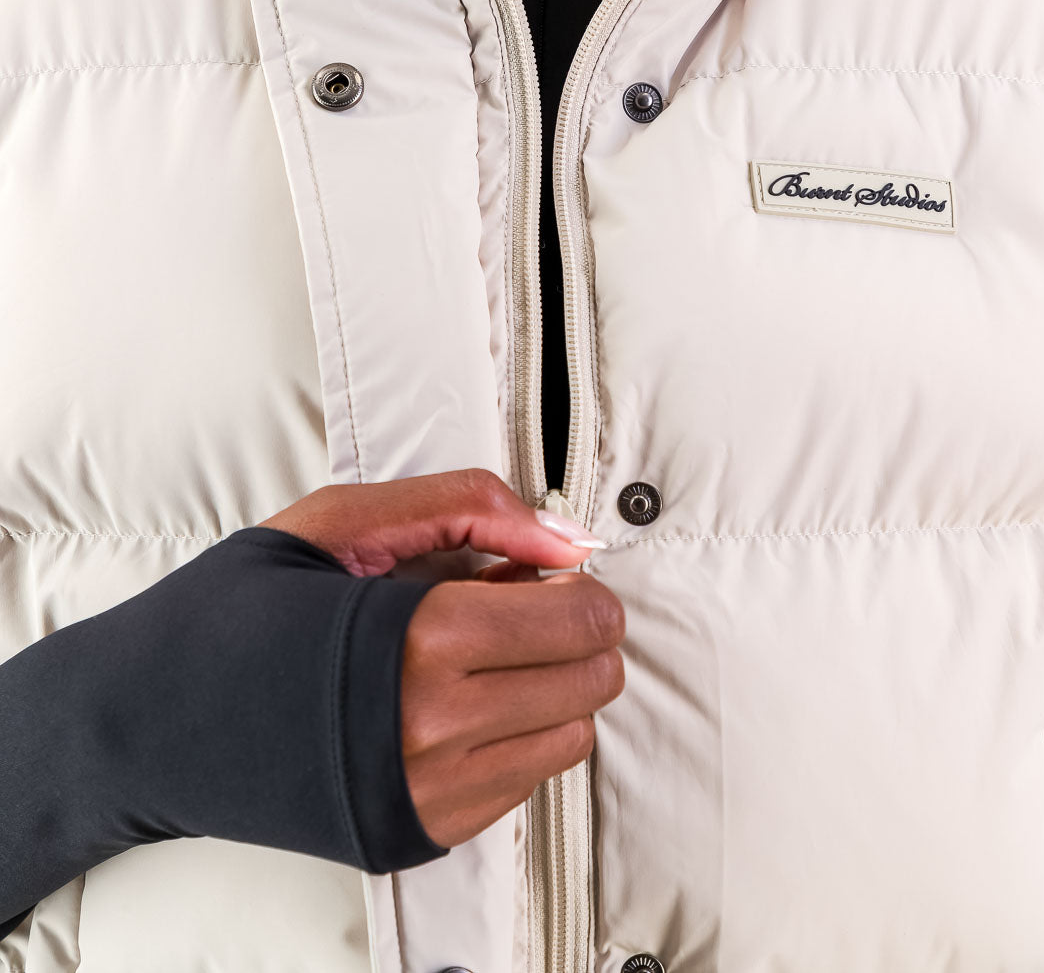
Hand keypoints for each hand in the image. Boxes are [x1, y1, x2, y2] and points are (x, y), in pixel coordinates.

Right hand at [259, 468, 625, 847]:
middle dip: (573, 631)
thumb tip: (565, 537)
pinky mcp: (420, 832)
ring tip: (484, 653)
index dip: (578, 583)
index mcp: (419, 639)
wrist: (156, 713)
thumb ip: (469, 506)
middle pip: (590, 679)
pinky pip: (524, 783)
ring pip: (570, 736)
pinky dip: (513, 735)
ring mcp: (429, 793)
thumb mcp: (346, 519)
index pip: (579, 618)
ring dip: (551, 686)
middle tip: (519, 605)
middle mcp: (433, 730)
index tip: (547, 570)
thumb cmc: (241, 610)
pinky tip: (457, 699)